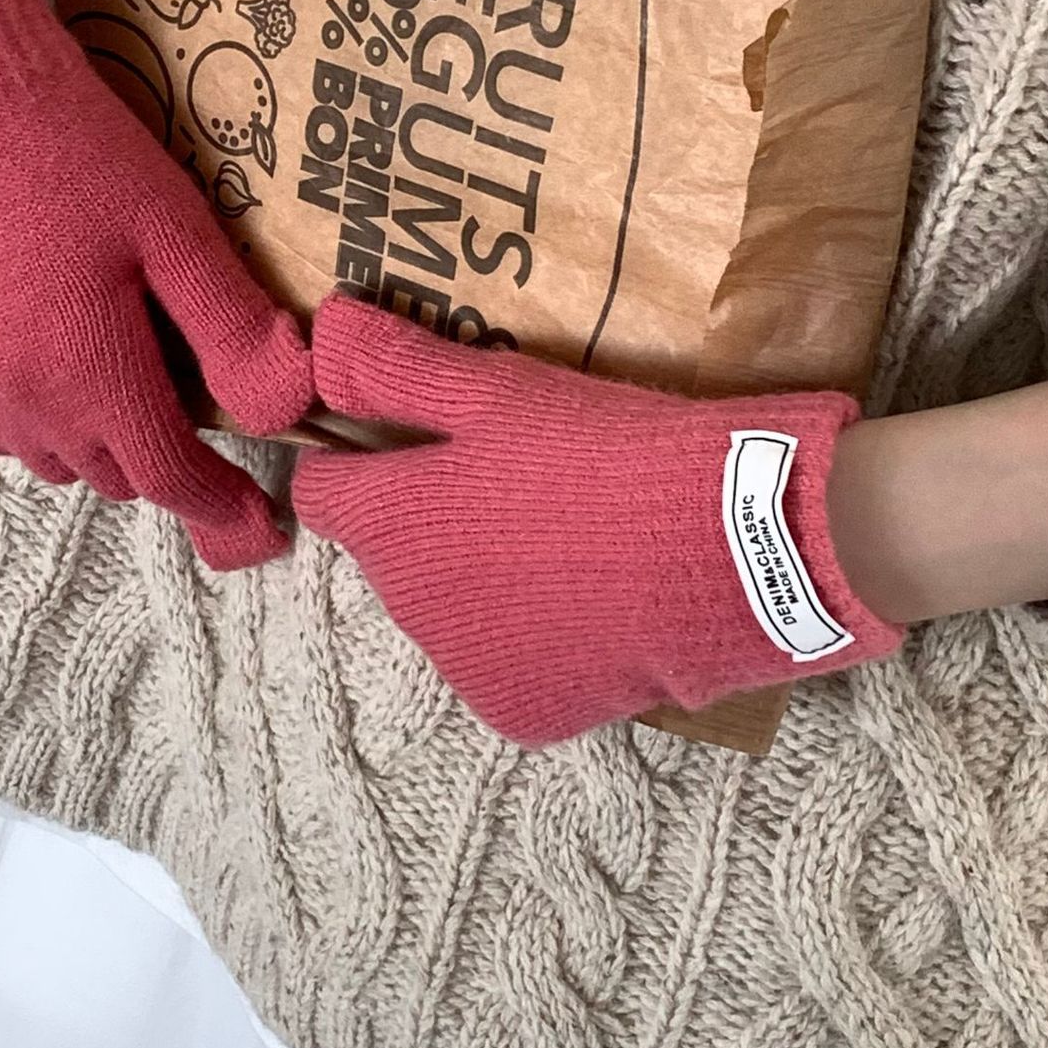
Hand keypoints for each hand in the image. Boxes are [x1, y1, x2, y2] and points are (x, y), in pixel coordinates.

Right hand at [0, 0, 312, 568]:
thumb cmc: (69, 153)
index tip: (259, 528)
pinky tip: (62, 360)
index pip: (168, 477)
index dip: (221, 509)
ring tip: (132, 376)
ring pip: (55, 459)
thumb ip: (230, 325)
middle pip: (115, 475)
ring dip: (103, 442)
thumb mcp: (172, 227)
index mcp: (89, 373)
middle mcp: (22, 400)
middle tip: (199, 404)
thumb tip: (287, 407)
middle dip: (166, 461)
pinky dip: (43, 420)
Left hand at [291, 296, 903, 744]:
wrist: (726, 549)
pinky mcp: (523, 713)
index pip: (321, 493)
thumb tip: (322, 333)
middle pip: (392, 555)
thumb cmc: (601, 453)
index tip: (405, 440)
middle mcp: (408, 607)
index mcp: (389, 523)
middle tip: (517, 484)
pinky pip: (507, 668)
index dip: (354, 460)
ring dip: (481, 583)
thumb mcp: (496, 392)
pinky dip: (534, 643)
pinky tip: (589, 603)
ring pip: (449, 612)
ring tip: (564, 544)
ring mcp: (465, 668)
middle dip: (431, 522)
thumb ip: (397, 368)